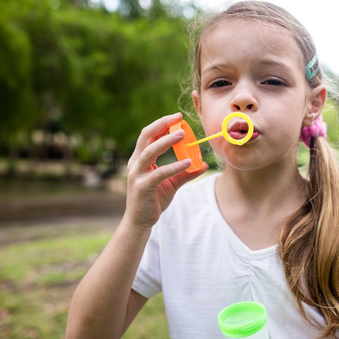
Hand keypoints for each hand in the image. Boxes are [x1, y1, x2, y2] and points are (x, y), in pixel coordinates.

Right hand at [124, 112, 207, 229]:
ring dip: (166, 141)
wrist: (141, 221)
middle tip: (178, 118)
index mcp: (140, 159)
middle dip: (162, 124)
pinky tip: (187, 162)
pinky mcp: (143, 187)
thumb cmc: (154, 200)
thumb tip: (203, 164)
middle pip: (146, 136)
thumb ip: (186, 173)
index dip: (162, 124)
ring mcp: (137, 174)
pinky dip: (173, 166)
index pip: (149, 135)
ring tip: (181, 134)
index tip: (178, 117)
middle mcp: (136, 163)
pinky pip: (159, 173)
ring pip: (150, 151)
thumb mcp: (172, 183)